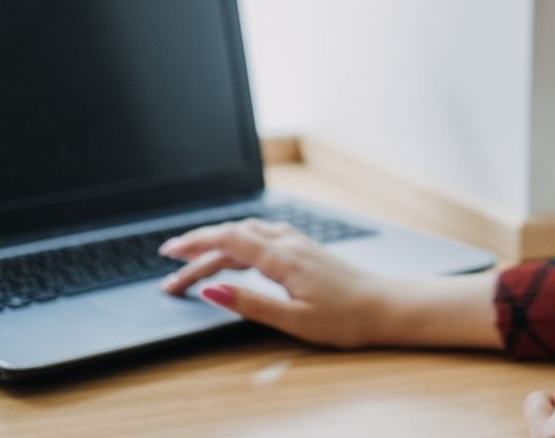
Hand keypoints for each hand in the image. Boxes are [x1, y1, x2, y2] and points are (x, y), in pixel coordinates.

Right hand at [157, 218, 389, 348]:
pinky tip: (237, 250)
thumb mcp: (294, 320)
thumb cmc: (347, 318)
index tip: (168, 254)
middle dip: (199, 249)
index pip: (228, 242)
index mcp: (282, 258)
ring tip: (194, 260)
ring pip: (248, 233)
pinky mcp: (307, 249)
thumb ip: (251, 303)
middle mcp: (289, 243)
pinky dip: (240, 241)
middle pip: (233, 237)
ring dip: (218, 244)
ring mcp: (299, 243)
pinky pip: (263, 236)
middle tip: (170, 269)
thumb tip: (212, 289)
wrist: (387, 307)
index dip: (194, 245)